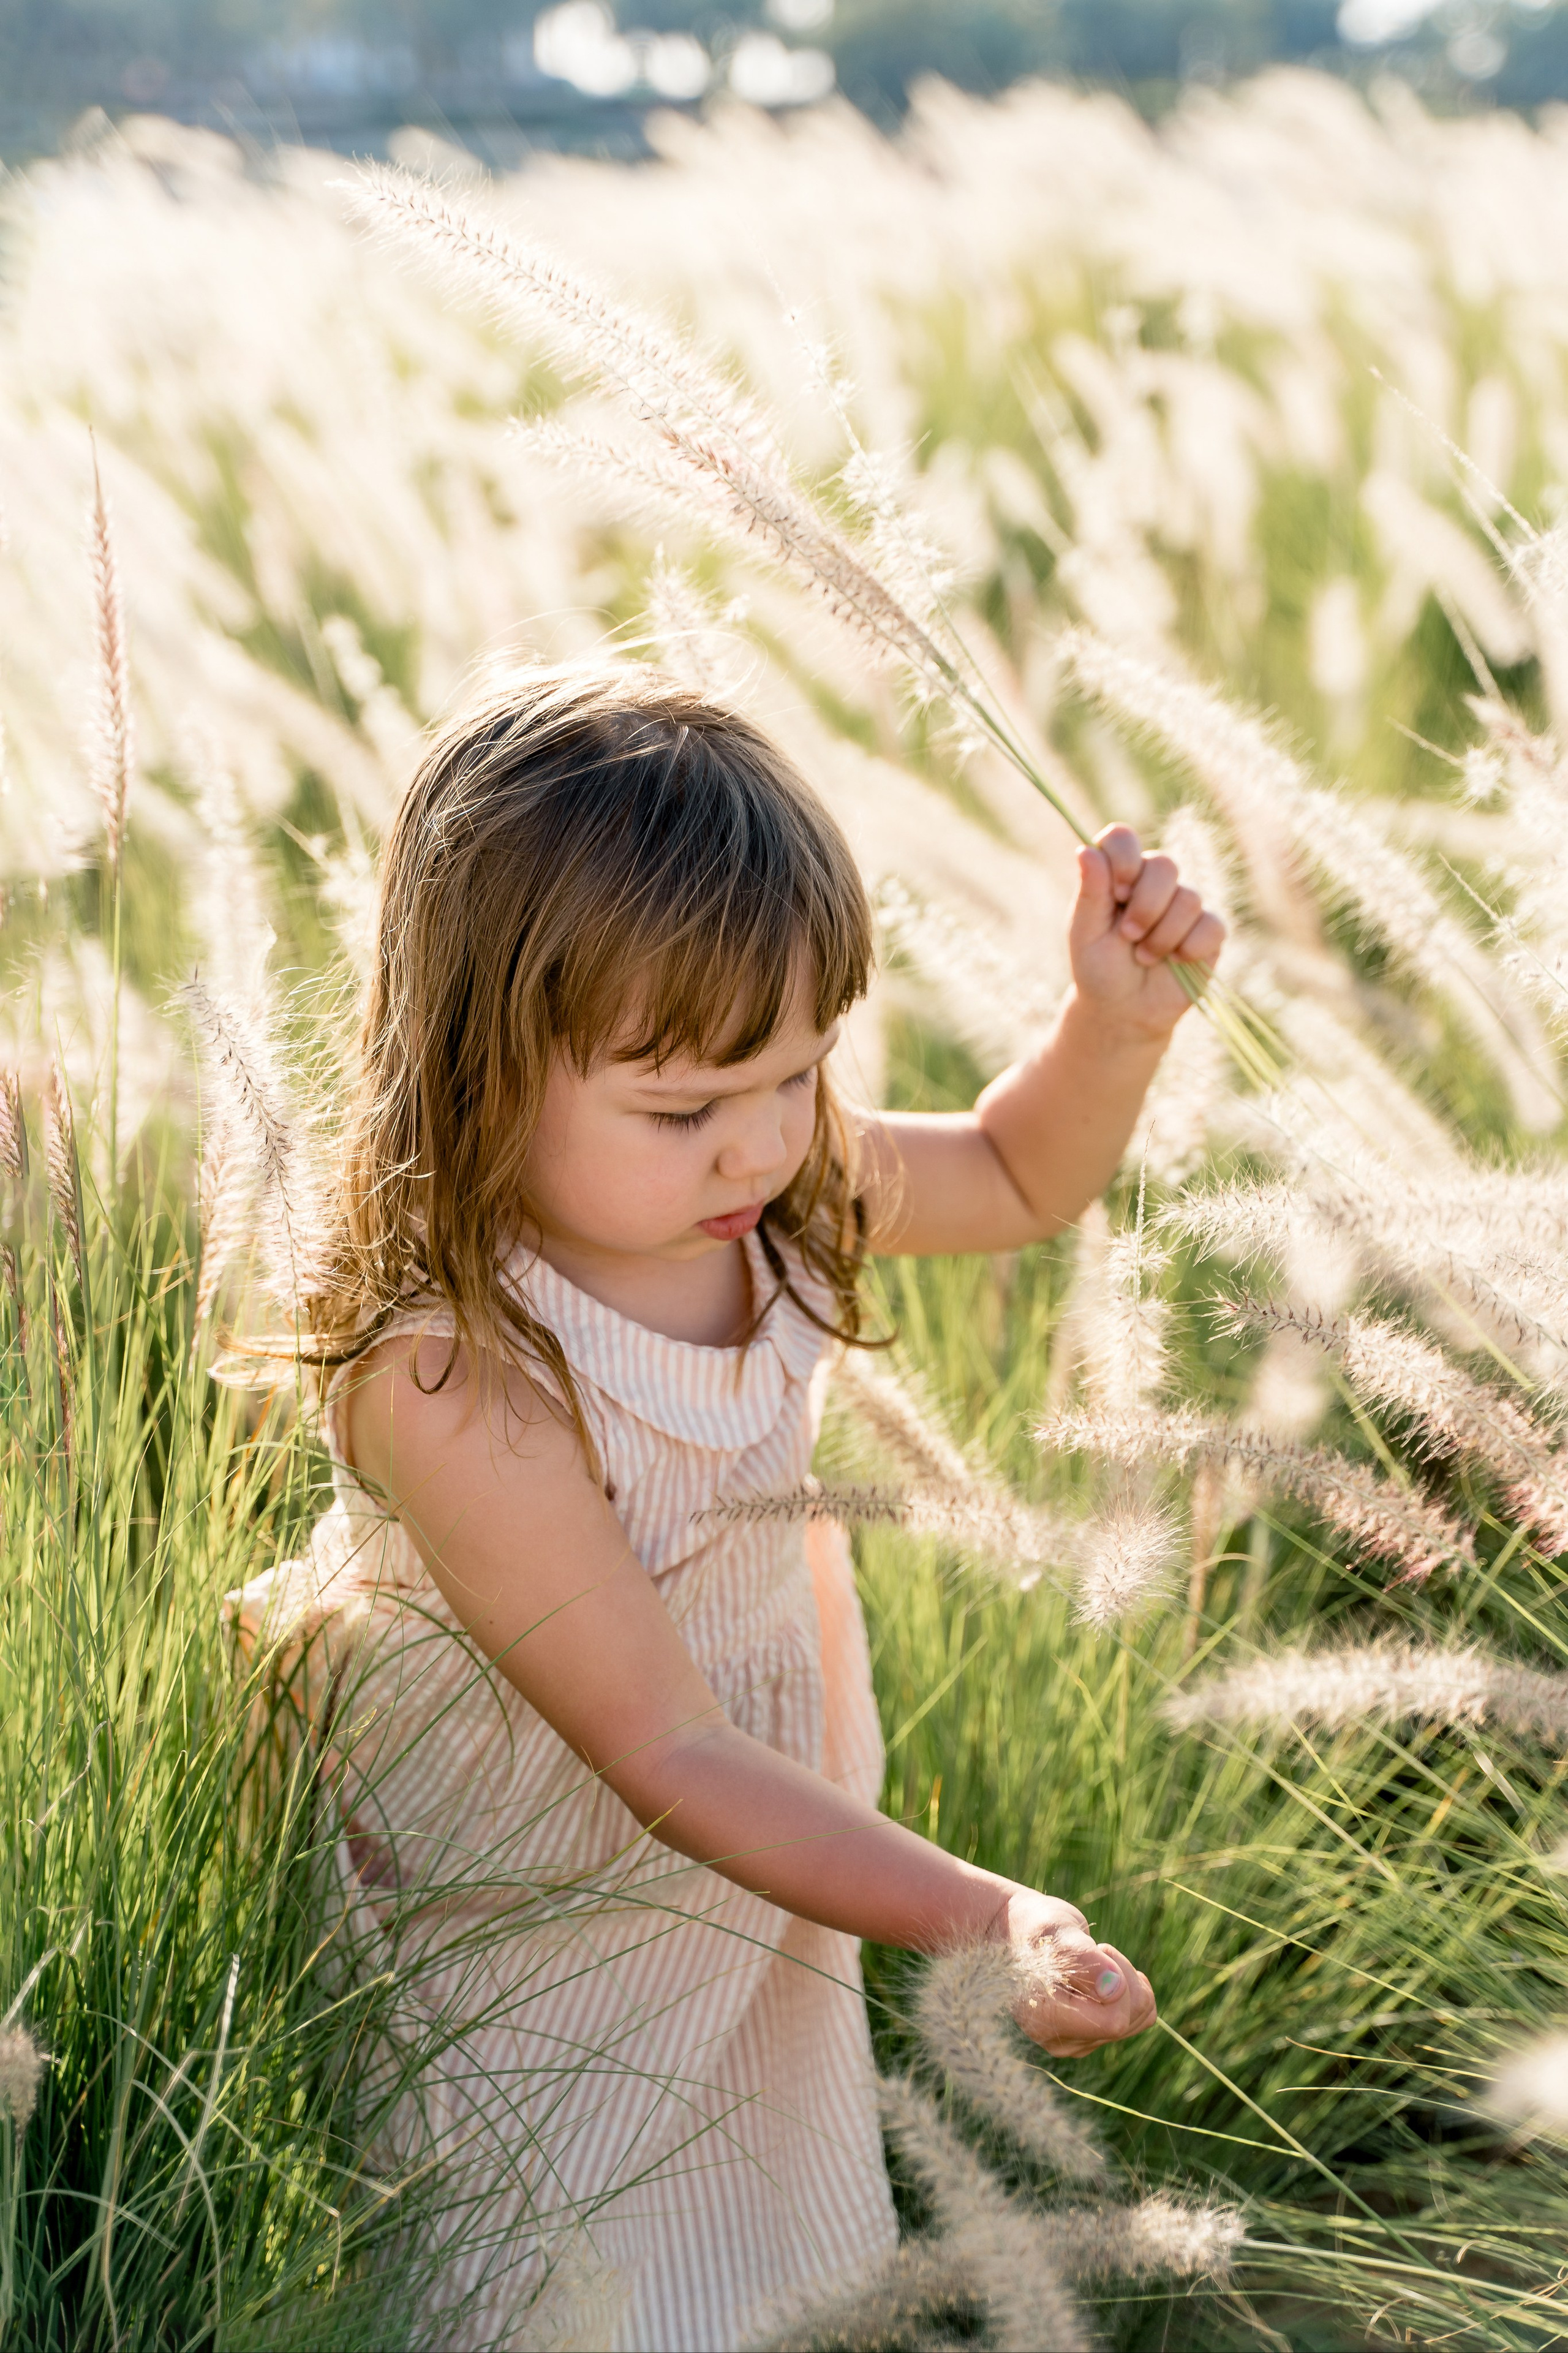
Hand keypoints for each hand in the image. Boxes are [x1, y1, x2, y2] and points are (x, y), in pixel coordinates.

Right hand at [988, 1888, 1156, 2057]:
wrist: (1015, 1934)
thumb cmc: (1033, 1929)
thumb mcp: (1055, 1932)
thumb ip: (1083, 1960)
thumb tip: (1114, 1990)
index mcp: (1046, 2018)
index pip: (1114, 2020)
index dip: (1118, 1981)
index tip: (1098, 1949)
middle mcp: (1061, 2041)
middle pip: (1128, 2019)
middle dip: (1125, 1977)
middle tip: (1096, 1951)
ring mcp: (1076, 2042)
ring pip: (1137, 2018)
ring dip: (1128, 1983)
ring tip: (1094, 1964)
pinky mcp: (1090, 2036)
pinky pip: (1136, 2018)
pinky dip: (1129, 1991)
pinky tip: (1103, 1976)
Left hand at [1069, 823, 1224, 1041]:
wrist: (1124, 1011)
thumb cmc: (1099, 969)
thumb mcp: (1086, 933)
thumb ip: (1090, 892)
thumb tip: (1087, 850)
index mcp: (1119, 876)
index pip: (1122, 839)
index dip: (1125, 857)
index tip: (1118, 890)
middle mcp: (1154, 883)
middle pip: (1164, 864)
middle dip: (1145, 906)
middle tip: (1128, 936)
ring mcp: (1185, 904)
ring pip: (1188, 898)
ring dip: (1162, 936)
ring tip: (1144, 957)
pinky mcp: (1209, 930)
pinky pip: (1211, 925)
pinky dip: (1189, 948)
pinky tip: (1175, 962)